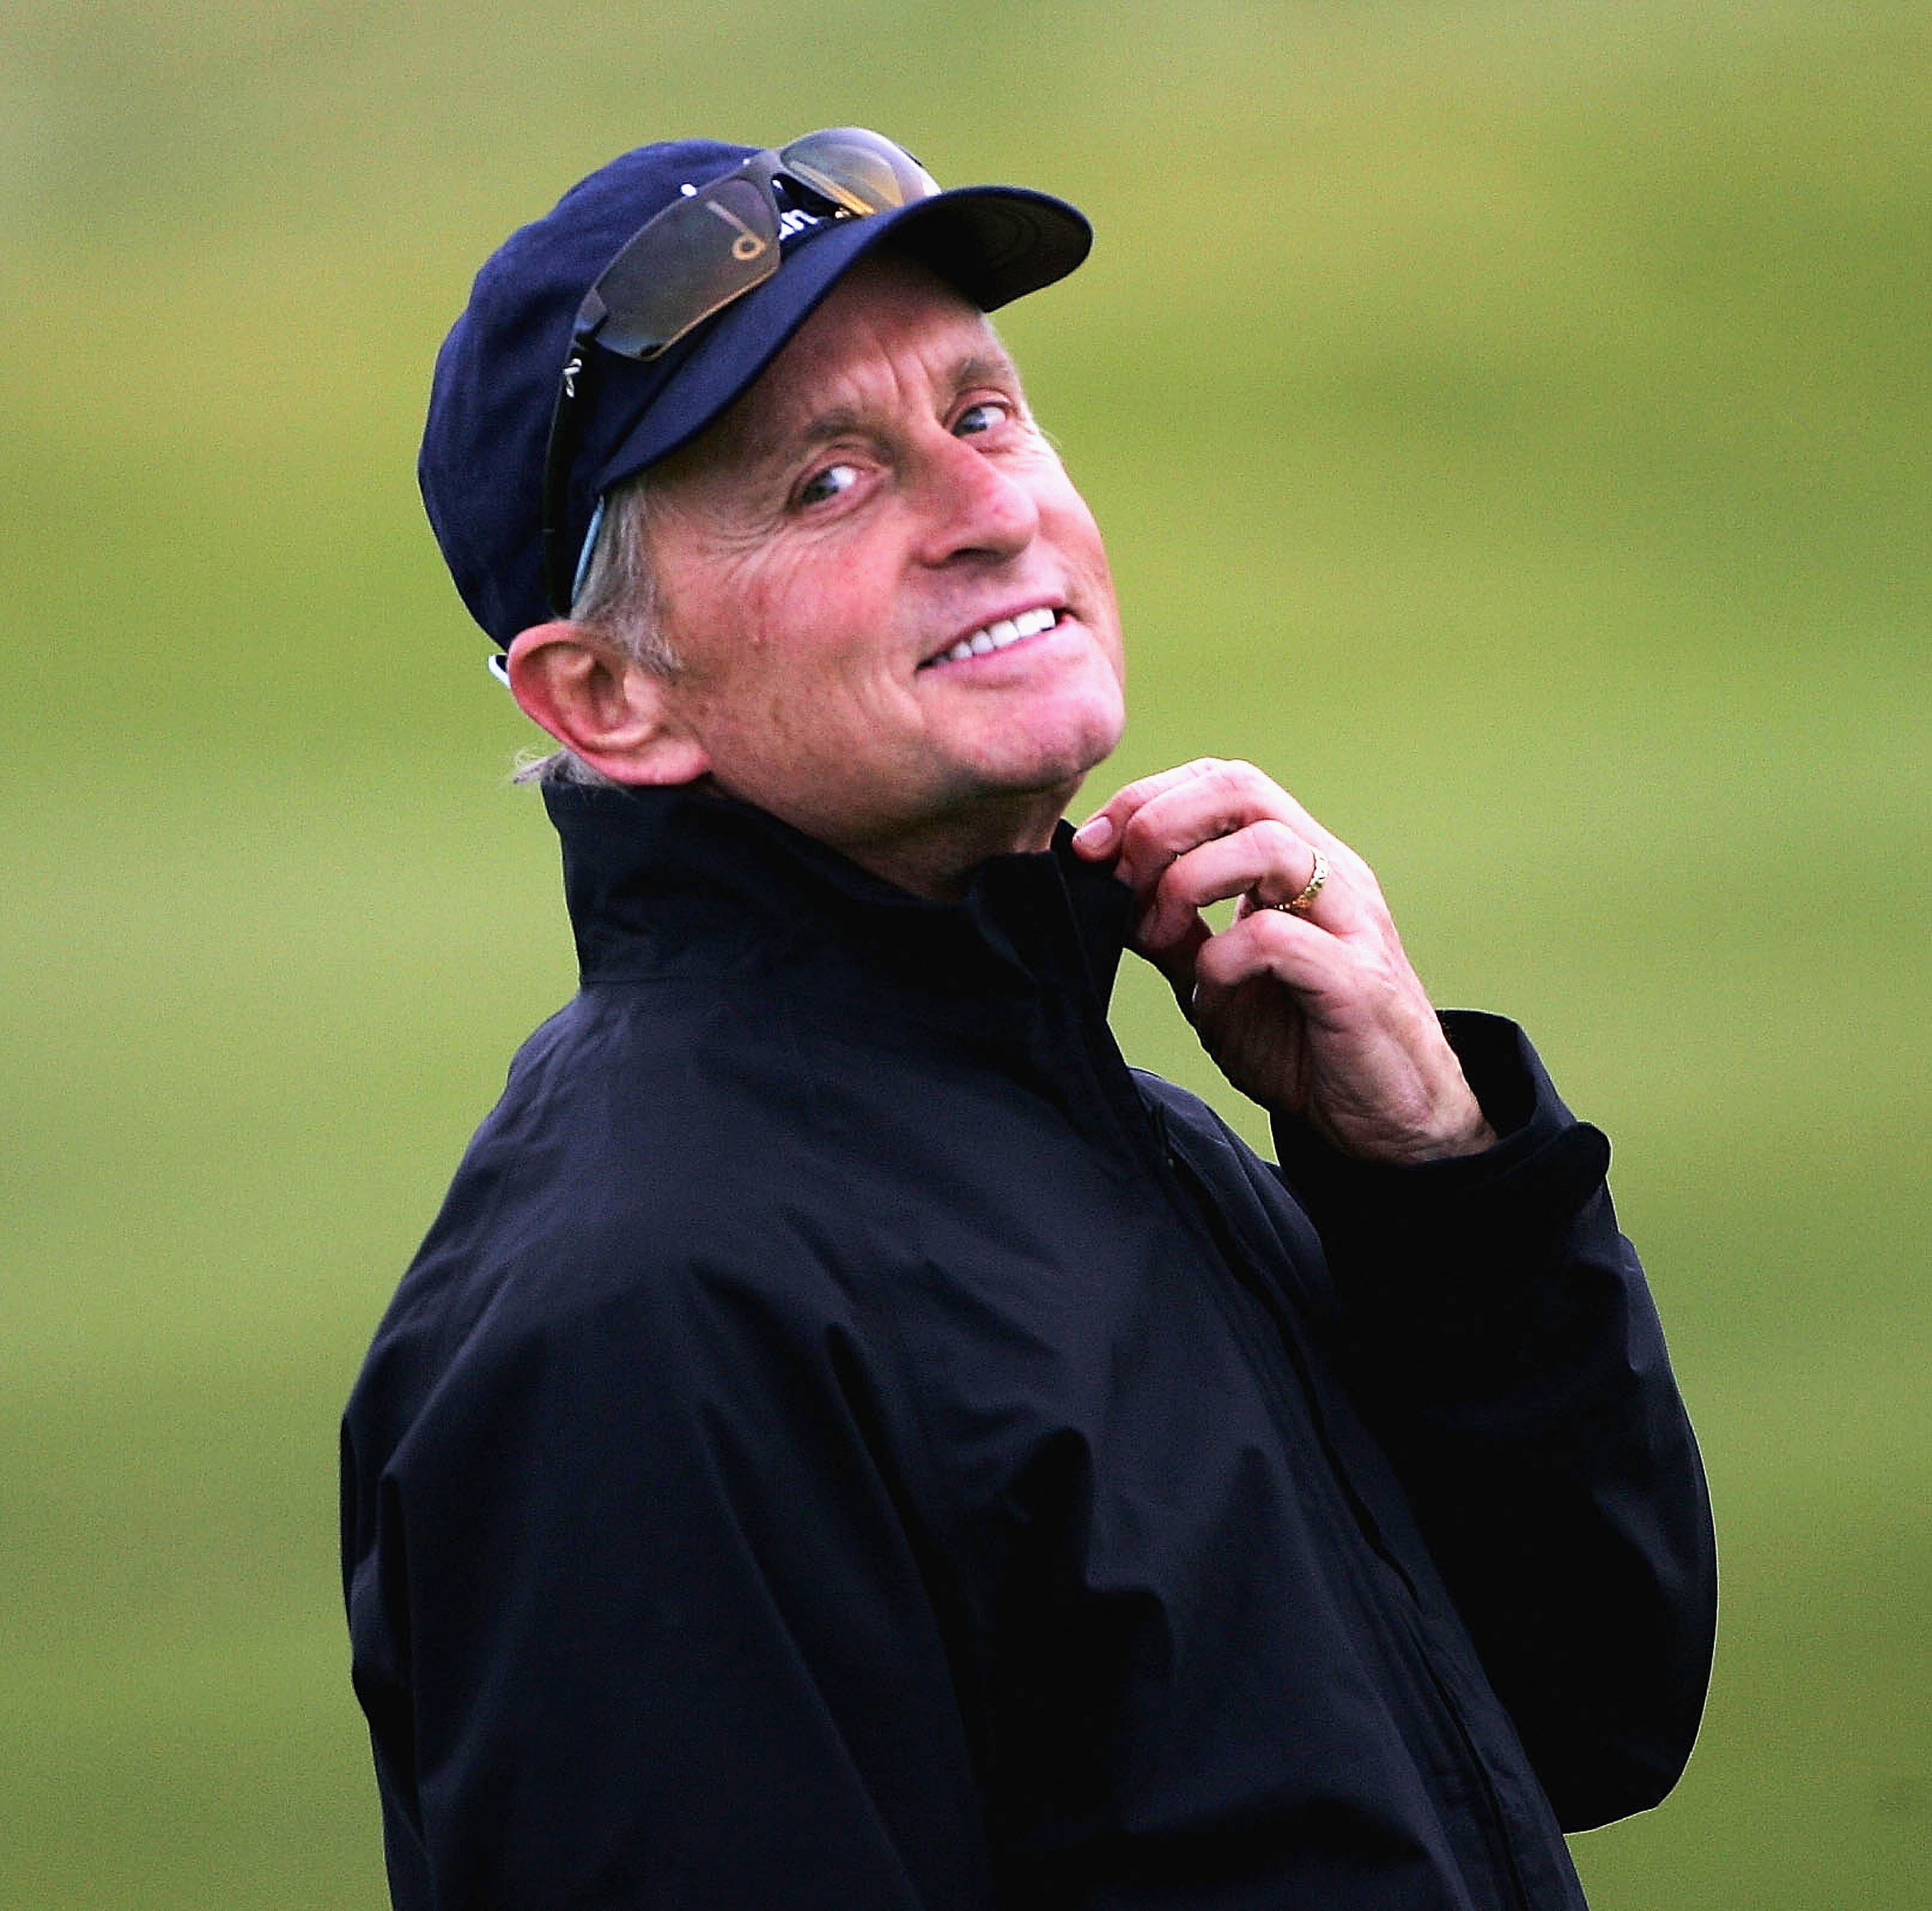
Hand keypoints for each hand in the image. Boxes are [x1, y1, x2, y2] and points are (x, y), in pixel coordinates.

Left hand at [1073, 759, 1495, 1163]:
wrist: (1387, 1120)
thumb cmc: (1306, 1046)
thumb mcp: (1216, 979)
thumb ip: (1172, 932)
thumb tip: (1106, 890)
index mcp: (1297, 864)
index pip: (1222, 782)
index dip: (1147, 798)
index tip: (1093, 847)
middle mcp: (1329, 875)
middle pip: (1242, 789)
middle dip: (1160, 822)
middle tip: (1118, 878)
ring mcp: (1349, 922)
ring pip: (1268, 845)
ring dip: (1187, 880)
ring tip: (1157, 934)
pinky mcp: (1356, 981)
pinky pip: (1281, 937)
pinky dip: (1224, 953)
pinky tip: (1209, 984)